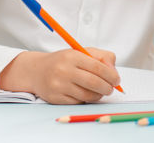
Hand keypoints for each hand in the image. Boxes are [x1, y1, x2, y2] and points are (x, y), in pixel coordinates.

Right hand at [0, 47, 120, 104]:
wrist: (37, 71)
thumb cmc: (64, 61)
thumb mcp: (81, 52)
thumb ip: (102, 57)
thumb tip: (113, 72)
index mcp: (72, 56)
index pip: (98, 67)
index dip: (111, 75)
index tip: (117, 80)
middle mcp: (64, 70)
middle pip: (94, 83)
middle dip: (107, 88)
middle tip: (111, 89)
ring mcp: (59, 85)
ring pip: (87, 95)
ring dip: (98, 95)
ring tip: (100, 91)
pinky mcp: (55, 98)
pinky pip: (78, 102)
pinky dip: (86, 100)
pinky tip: (86, 94)